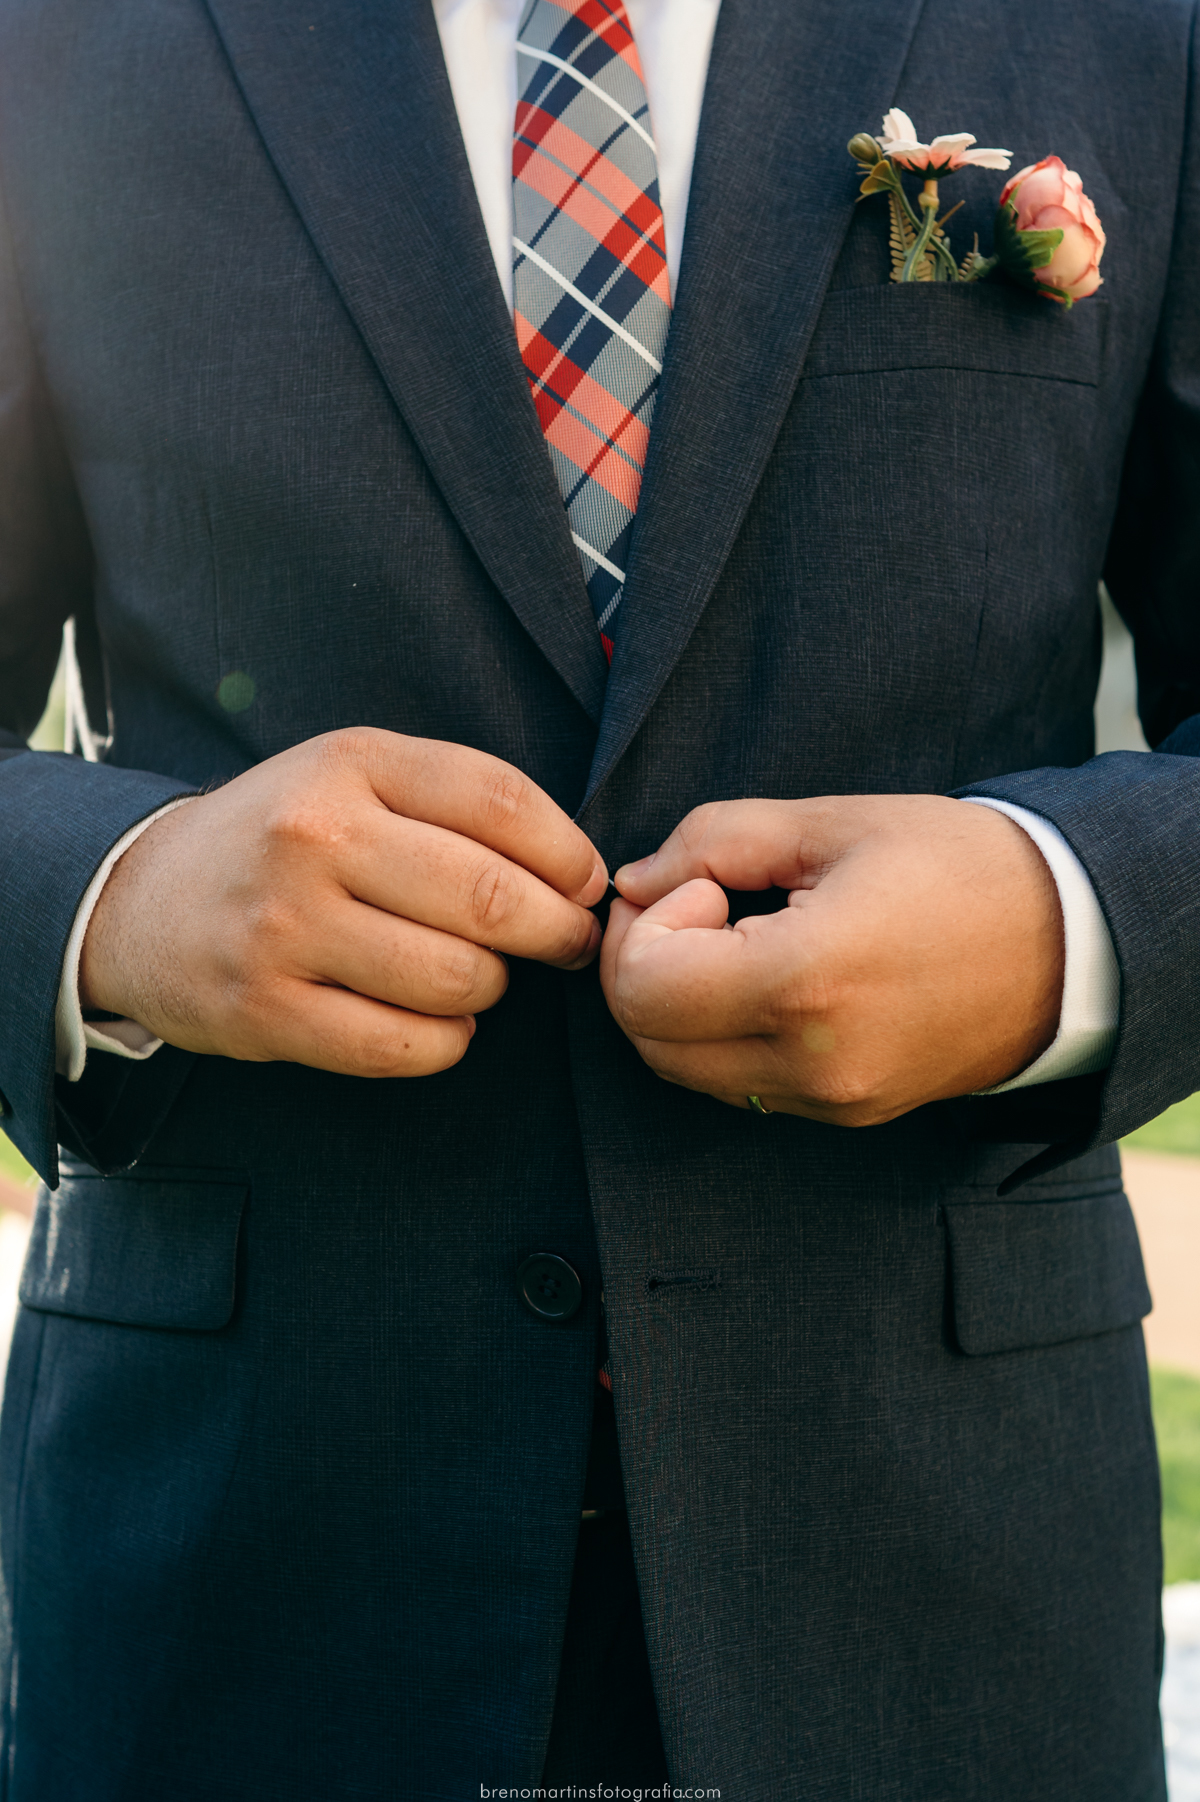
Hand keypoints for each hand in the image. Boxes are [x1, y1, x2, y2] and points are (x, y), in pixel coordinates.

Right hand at [81, 730, 606, 1077]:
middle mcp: (313, 837)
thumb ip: (459, 802)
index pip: (502, 803)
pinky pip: (407, 1047)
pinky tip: (437, 1022)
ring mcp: (284, 928)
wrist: (144, 900)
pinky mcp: (266, 1010)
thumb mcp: (356, 778)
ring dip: (491, 988)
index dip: (568, 855)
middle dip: (554, 931)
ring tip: (477, 977)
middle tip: (564, 943)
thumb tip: (582, 873)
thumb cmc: (286, 839)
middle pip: (489, 897)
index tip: (586, 885)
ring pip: (457, 980)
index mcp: (349, 763)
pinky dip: (447, 1042)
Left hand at [600, 796, 1064, 1124]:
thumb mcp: (832, 824)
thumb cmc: (958, 866)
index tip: (704, 883)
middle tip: (700, 904)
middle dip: (646, 964)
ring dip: (678, 1003)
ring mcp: (831, 1099)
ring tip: (735, 937)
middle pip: (647, 1040)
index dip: (645, 925)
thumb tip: (634, 882)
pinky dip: (721, 1034)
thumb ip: (713, 842)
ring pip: (683, 1070)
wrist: (1073, 942)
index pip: (642, 987)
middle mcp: (812, 1061)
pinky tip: (769, 977)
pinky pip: (738, 1085)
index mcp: (807, 981)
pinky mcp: (847, 1113)